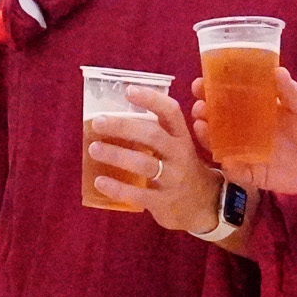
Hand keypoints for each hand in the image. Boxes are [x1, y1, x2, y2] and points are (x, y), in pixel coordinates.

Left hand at [87, 86, 221, 231]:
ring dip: (116, 154)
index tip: (128, 91)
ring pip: (143, 163)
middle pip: (152, 135)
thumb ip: (156, 132)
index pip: (170, 112)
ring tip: (93, 149)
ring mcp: (172, 179)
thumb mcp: (176, 147)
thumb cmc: (180, 169)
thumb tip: (115, 115)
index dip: (151, 99)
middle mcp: (179, 155)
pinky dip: (116, 188)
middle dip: (123, 126)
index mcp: (181, 137)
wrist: (203, 205)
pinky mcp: (163, 202)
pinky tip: (99, 181)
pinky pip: (138, 194)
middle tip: (98, 122)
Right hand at [201, 65, 296, 194]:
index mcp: (256, 109)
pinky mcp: (252, 173)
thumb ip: (291, 92)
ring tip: (201, 125)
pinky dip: (226, 164)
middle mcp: (247, 129)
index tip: (200, 84)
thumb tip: (277, 70)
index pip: (228, 97)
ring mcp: (247, 151)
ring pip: (220, 144)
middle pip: (217, 119)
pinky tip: (221, 156)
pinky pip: (234, 170)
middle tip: (199, 106)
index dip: (211, 90)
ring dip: (206, 135)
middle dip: (203, 112)